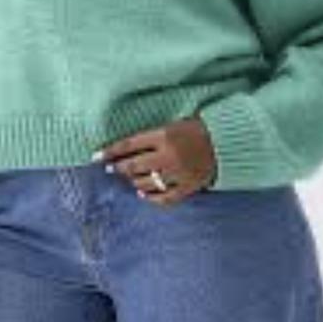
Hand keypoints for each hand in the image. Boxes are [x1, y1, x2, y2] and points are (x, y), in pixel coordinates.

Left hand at [96, 115, 217, 206]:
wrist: (227, 142)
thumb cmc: (197, 128)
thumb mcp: (173, 124)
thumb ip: (151, 136)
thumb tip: (126, 149)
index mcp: (164, 135)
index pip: (128, 145)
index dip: (110, 151)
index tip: (95, 157)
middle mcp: (168, 155)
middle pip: (133, 165)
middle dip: (118, 167)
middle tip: (110, 168)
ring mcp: (178, 174)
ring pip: (145, 182)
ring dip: (132, 181)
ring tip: (127, 178)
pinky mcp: (188, 187)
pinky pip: (163, 197)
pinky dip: (151, 196)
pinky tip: (142, 193)